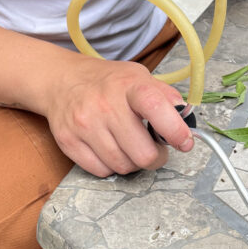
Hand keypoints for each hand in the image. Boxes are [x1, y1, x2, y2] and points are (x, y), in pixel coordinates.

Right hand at [43, 55, 193, 177]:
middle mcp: (105, 105)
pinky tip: (111, 150)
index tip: (185, 142)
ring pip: (123, 166)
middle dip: (156, 157)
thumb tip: (186, 118)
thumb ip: (165, 96)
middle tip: (156, 150)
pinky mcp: (69, 142)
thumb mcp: (139, 76)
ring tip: (131, 147)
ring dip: (133, 163)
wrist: (61, 80)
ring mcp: (85, 125)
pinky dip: (111, 166)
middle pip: (142, 153)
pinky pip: (101, 171)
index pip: (156, 108)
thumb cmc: (108, 81)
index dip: (175, 130)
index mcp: (129, 85)